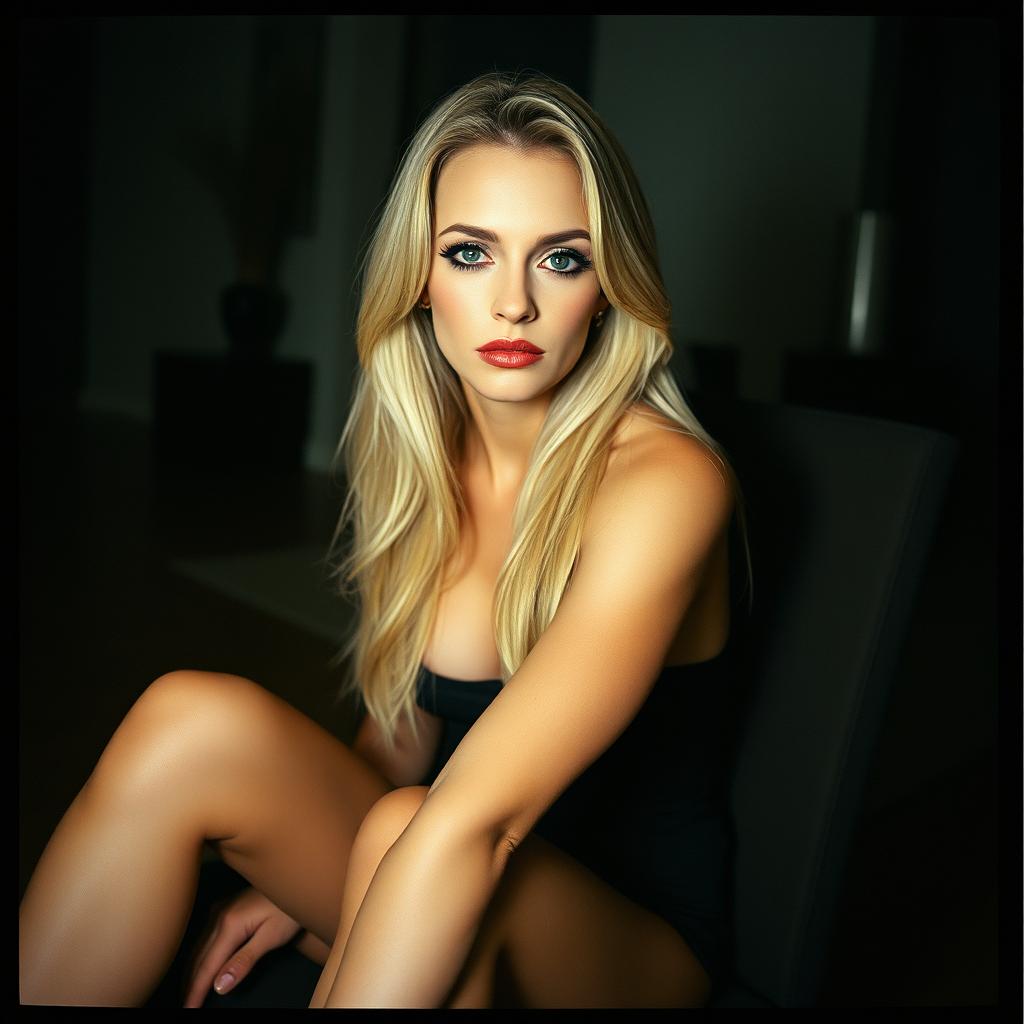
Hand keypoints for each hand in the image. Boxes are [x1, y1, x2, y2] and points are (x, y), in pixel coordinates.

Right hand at [182, 885, 303, 1006]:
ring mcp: (220, 909)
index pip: (207, 966)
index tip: (189, 1009)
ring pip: (198, 947)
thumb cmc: (290, 909)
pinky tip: (198, 967)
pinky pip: (204, 937)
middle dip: (190, 984)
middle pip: (198, 957)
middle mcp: (219, 915)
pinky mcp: (225, 908)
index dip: (196, 991)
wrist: (296, 880)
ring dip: (191, 971)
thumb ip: (244, 961)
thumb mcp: (271, 936)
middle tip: (186, 1006)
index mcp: (229, 924)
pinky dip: (199, 956)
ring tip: (188, 992)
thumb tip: (219, 985)